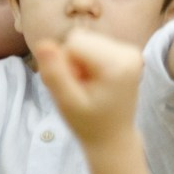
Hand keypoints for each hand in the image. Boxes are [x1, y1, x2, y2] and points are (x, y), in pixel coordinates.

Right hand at [31, 28, 145, 147]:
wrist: (113, 135)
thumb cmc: (88, 122)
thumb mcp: (67, 103)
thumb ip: (55, 74)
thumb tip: (43, 44)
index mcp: (117, 64)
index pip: (74, 42)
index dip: (64, 62)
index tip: (73, 84)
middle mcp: (128, 52)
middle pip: (80, 38)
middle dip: (72, 60)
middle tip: (80, 87)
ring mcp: (130, 51)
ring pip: (85, 40)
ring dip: (78, 61)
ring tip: (87, 85)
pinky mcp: (127, 52)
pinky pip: (93, 44)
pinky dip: (87, 60)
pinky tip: (95, 80)